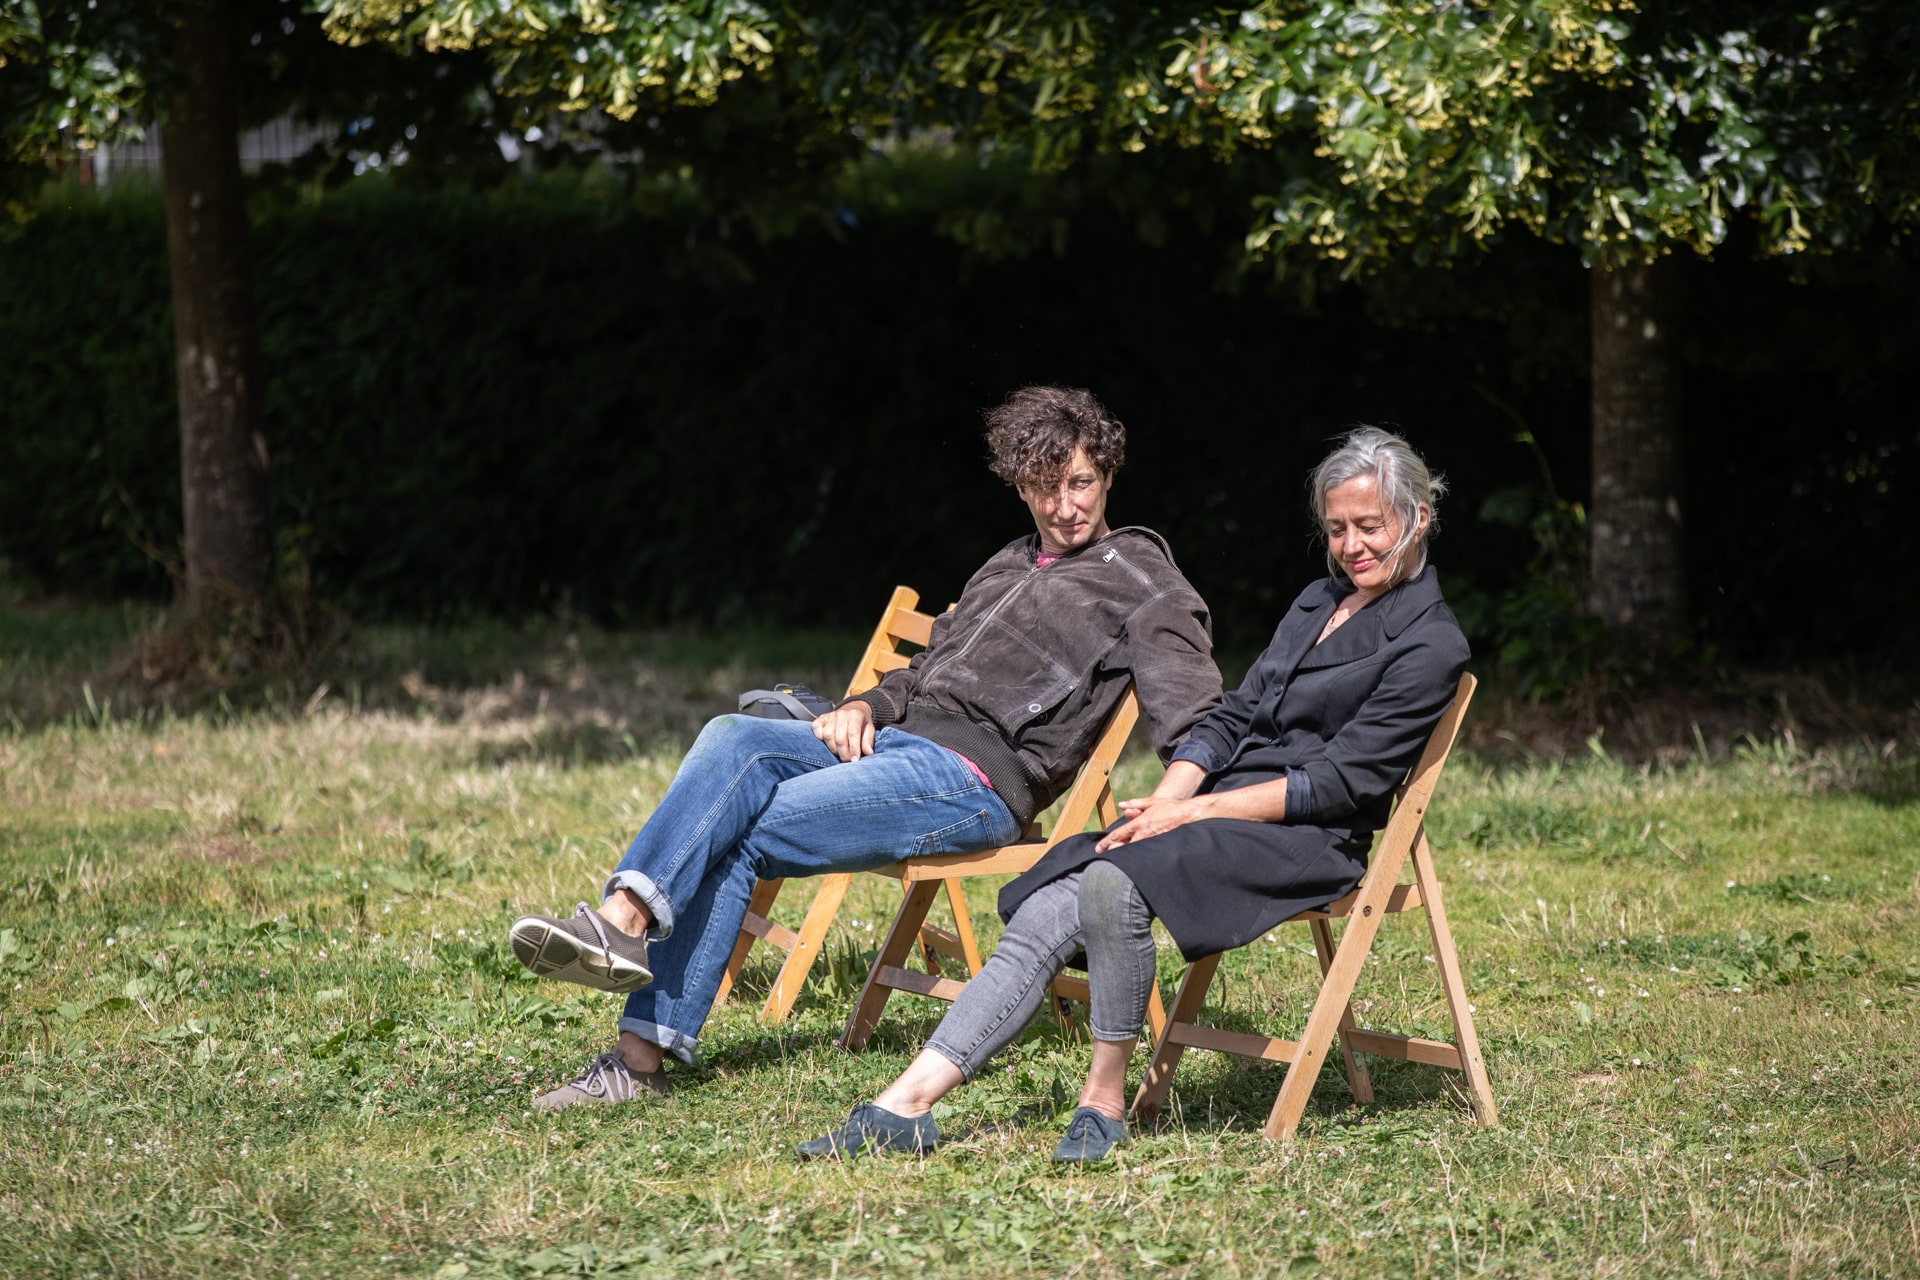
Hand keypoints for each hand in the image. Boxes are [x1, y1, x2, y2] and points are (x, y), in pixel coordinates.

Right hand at [812, 700, 874, 762]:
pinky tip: (829, 743)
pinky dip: (820, 738)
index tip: (855, 760)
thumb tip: (868, 752)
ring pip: (828, 736)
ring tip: (840, 752)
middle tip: (848, 760)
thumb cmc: (861, 722)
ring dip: (833, 748)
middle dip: (843, 753)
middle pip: (839, 738)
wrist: (853, 709)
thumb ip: (868, 741)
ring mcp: (829, 716)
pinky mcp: (821, 719)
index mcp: (855, 715)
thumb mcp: (870, 729)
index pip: (853, 733)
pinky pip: (817, 730)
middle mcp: (841, 714)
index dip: (853, 748)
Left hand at [1095, 795, 1209, 851]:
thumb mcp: (1151, 802)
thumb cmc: (1171, 807)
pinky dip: (1139, 855)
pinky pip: (1146, 852)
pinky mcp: (1160, 845)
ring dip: (1125, 855)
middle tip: (1105, 855)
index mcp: (1139, 822)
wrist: (1189, 814)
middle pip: (1124, 846)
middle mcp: (1144, 833)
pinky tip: (1136, 859)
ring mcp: (1152, 841)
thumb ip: (1135, 804)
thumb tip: (1122, 805)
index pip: (1119, 834)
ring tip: (1117, 859)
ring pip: (1134, 851)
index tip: (1099, 849)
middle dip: (1114, 851)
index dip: (1107, 842)